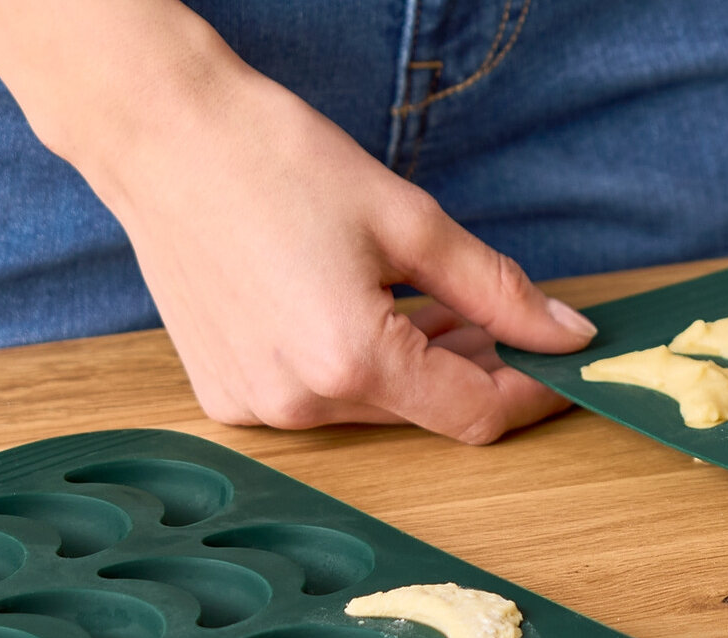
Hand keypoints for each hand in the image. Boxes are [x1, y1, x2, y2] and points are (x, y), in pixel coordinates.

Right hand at [0, 0, 591, 440]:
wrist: (159, 134)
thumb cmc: (273, 160)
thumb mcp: (408, 221)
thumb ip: (497, 290)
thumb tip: (568, 334)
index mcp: (351, 361)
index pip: (476, 414)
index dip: (530, 393)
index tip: (560, 368)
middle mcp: (301, 402)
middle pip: (424, 412)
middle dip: (473, 370)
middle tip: (495, 318)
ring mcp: (259, 406)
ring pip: (375, 410)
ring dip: (415, 367)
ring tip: (424, 303)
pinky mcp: (229, 396)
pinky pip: (319, 400)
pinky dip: (354, 368)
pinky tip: (353, 310)